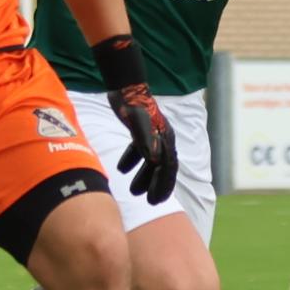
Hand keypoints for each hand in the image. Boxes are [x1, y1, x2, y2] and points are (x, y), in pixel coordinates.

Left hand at [106, 83, 176, 203]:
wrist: (125, 86)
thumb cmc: (133, 105)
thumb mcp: (139, 124)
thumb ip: (146, 140)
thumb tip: (154, 161)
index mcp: (165, 139)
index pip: (168, 168)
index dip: (163, 186)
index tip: (155, 201)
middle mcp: (162, 138)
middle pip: (161, 168)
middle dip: (155, 185)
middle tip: (147, 202)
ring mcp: (152, 134)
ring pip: (150, 161)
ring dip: (143, 177)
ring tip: (132, 192)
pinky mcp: (140, 130)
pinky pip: (139, 150)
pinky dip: (131, 161)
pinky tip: (120, 169)